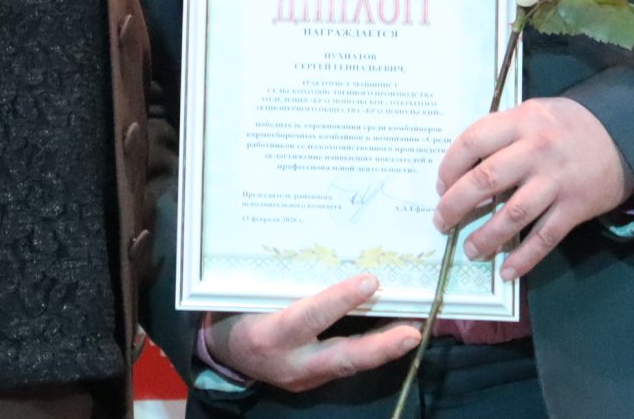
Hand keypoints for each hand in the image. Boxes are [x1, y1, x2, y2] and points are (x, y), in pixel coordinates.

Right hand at [204, 273, 420, 390]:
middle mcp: (290, 363)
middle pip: (343, 357)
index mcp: (269, 335)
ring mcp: (304, 378)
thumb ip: (283, 283)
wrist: (219, 352)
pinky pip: (346, 365)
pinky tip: (391, 334)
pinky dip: (370, 350)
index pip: (310, 317)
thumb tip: (326, 252)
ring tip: (414, 328)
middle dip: (381, 346)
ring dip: (384, 348)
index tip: (370, 281)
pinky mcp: (313, 381)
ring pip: (351, 365)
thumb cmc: (233, 310)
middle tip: (412, 332)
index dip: (340, 300)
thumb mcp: (248, 294)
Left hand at [432, 96, 633, 279]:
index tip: (440, 185)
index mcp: (521, 122)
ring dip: (486, 236)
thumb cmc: (568, 124)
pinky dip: (524, 257)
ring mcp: (556, 182)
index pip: (472, 142)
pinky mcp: (575, 208)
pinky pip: (545, 237)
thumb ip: (503, 132)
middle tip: (440, 221)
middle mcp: (536, 151)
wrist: (625, 135)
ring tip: (469, 250)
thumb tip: (464, 166)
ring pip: (513, 214)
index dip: (449, 166)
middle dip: (456, 205)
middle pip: (486, 180)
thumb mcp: (533, 112)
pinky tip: (506, 271)